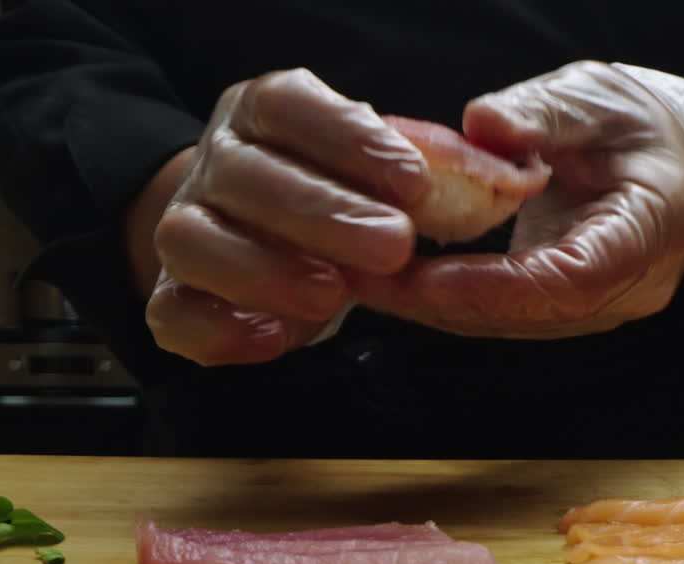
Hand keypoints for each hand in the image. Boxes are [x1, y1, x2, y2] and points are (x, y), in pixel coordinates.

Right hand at [142, 69, 430, 364]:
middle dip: (321, 213)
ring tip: (332, 297)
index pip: (290, 105)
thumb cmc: (343, 195)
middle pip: (243, 175)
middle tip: (392, 246)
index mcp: (266, 112)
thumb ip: (443, 169)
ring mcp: (186, 228)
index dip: (348, 140)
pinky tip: (275, 337)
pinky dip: (218, 330)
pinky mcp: (172, 297)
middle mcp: (219, 163)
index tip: (413, 180)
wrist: (264, 237)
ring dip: (265, 270)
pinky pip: (172, 315)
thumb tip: (511, 179)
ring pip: (191, 241)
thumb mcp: (391, 167)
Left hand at [352, 61, 683, 337]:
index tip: (428, 280)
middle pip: (530, 314)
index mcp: (651, 229)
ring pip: (510, 323)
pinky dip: (447, 301)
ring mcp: (597, 307)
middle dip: (444, 303)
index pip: (573, 280)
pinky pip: (502, 314)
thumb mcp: (593, 100)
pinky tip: (398, 282)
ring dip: (434, 308)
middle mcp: (628, 286)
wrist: (665, 159)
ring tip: (368, 283)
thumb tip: (482, 126)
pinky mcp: (563, 310)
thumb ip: (540, 113)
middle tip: (370, 281)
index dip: (497, 288)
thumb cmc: (634, 127)